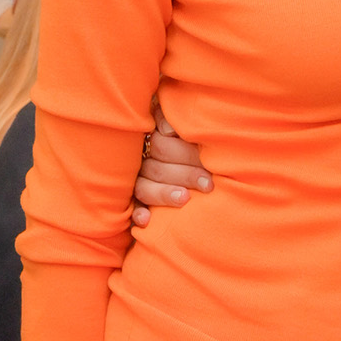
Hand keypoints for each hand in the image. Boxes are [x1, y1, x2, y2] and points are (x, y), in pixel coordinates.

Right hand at [131, 97, 212, 226]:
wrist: (171, 156)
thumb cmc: (185, 138)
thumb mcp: (177, 123)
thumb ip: (169, 121)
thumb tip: (168, 130)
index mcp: (150, 137)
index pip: (163, 145)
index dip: (185, 154)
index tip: (207, 160)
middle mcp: (139, 159)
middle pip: (158, 167)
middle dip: (185, 175)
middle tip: (208, 184)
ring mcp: (134, 179)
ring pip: (145, 187)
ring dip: (164, 193)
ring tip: (185, 198)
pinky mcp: (132, 199)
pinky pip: (132, 207)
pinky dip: (138, 213)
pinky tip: (146, 220)